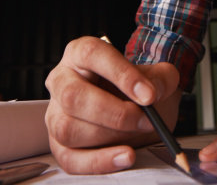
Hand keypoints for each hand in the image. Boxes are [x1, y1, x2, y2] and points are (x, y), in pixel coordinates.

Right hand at [44, 36, 180, 173]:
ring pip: (68, 128)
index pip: (91, 54)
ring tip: (137, 135)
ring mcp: (55, 114)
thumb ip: (161, 78)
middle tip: (146, 120)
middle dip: (114, 113)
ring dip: (108, 138)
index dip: (120, 73)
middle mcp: (62, 81)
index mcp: (81, 53)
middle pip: (72, 95)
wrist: (137, 110)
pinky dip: (100, 161)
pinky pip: (70, 158)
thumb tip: (153, 92)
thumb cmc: (138, 88)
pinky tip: (125, 156)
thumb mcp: (157, 76)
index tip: (148, 94)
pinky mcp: (59, 145)